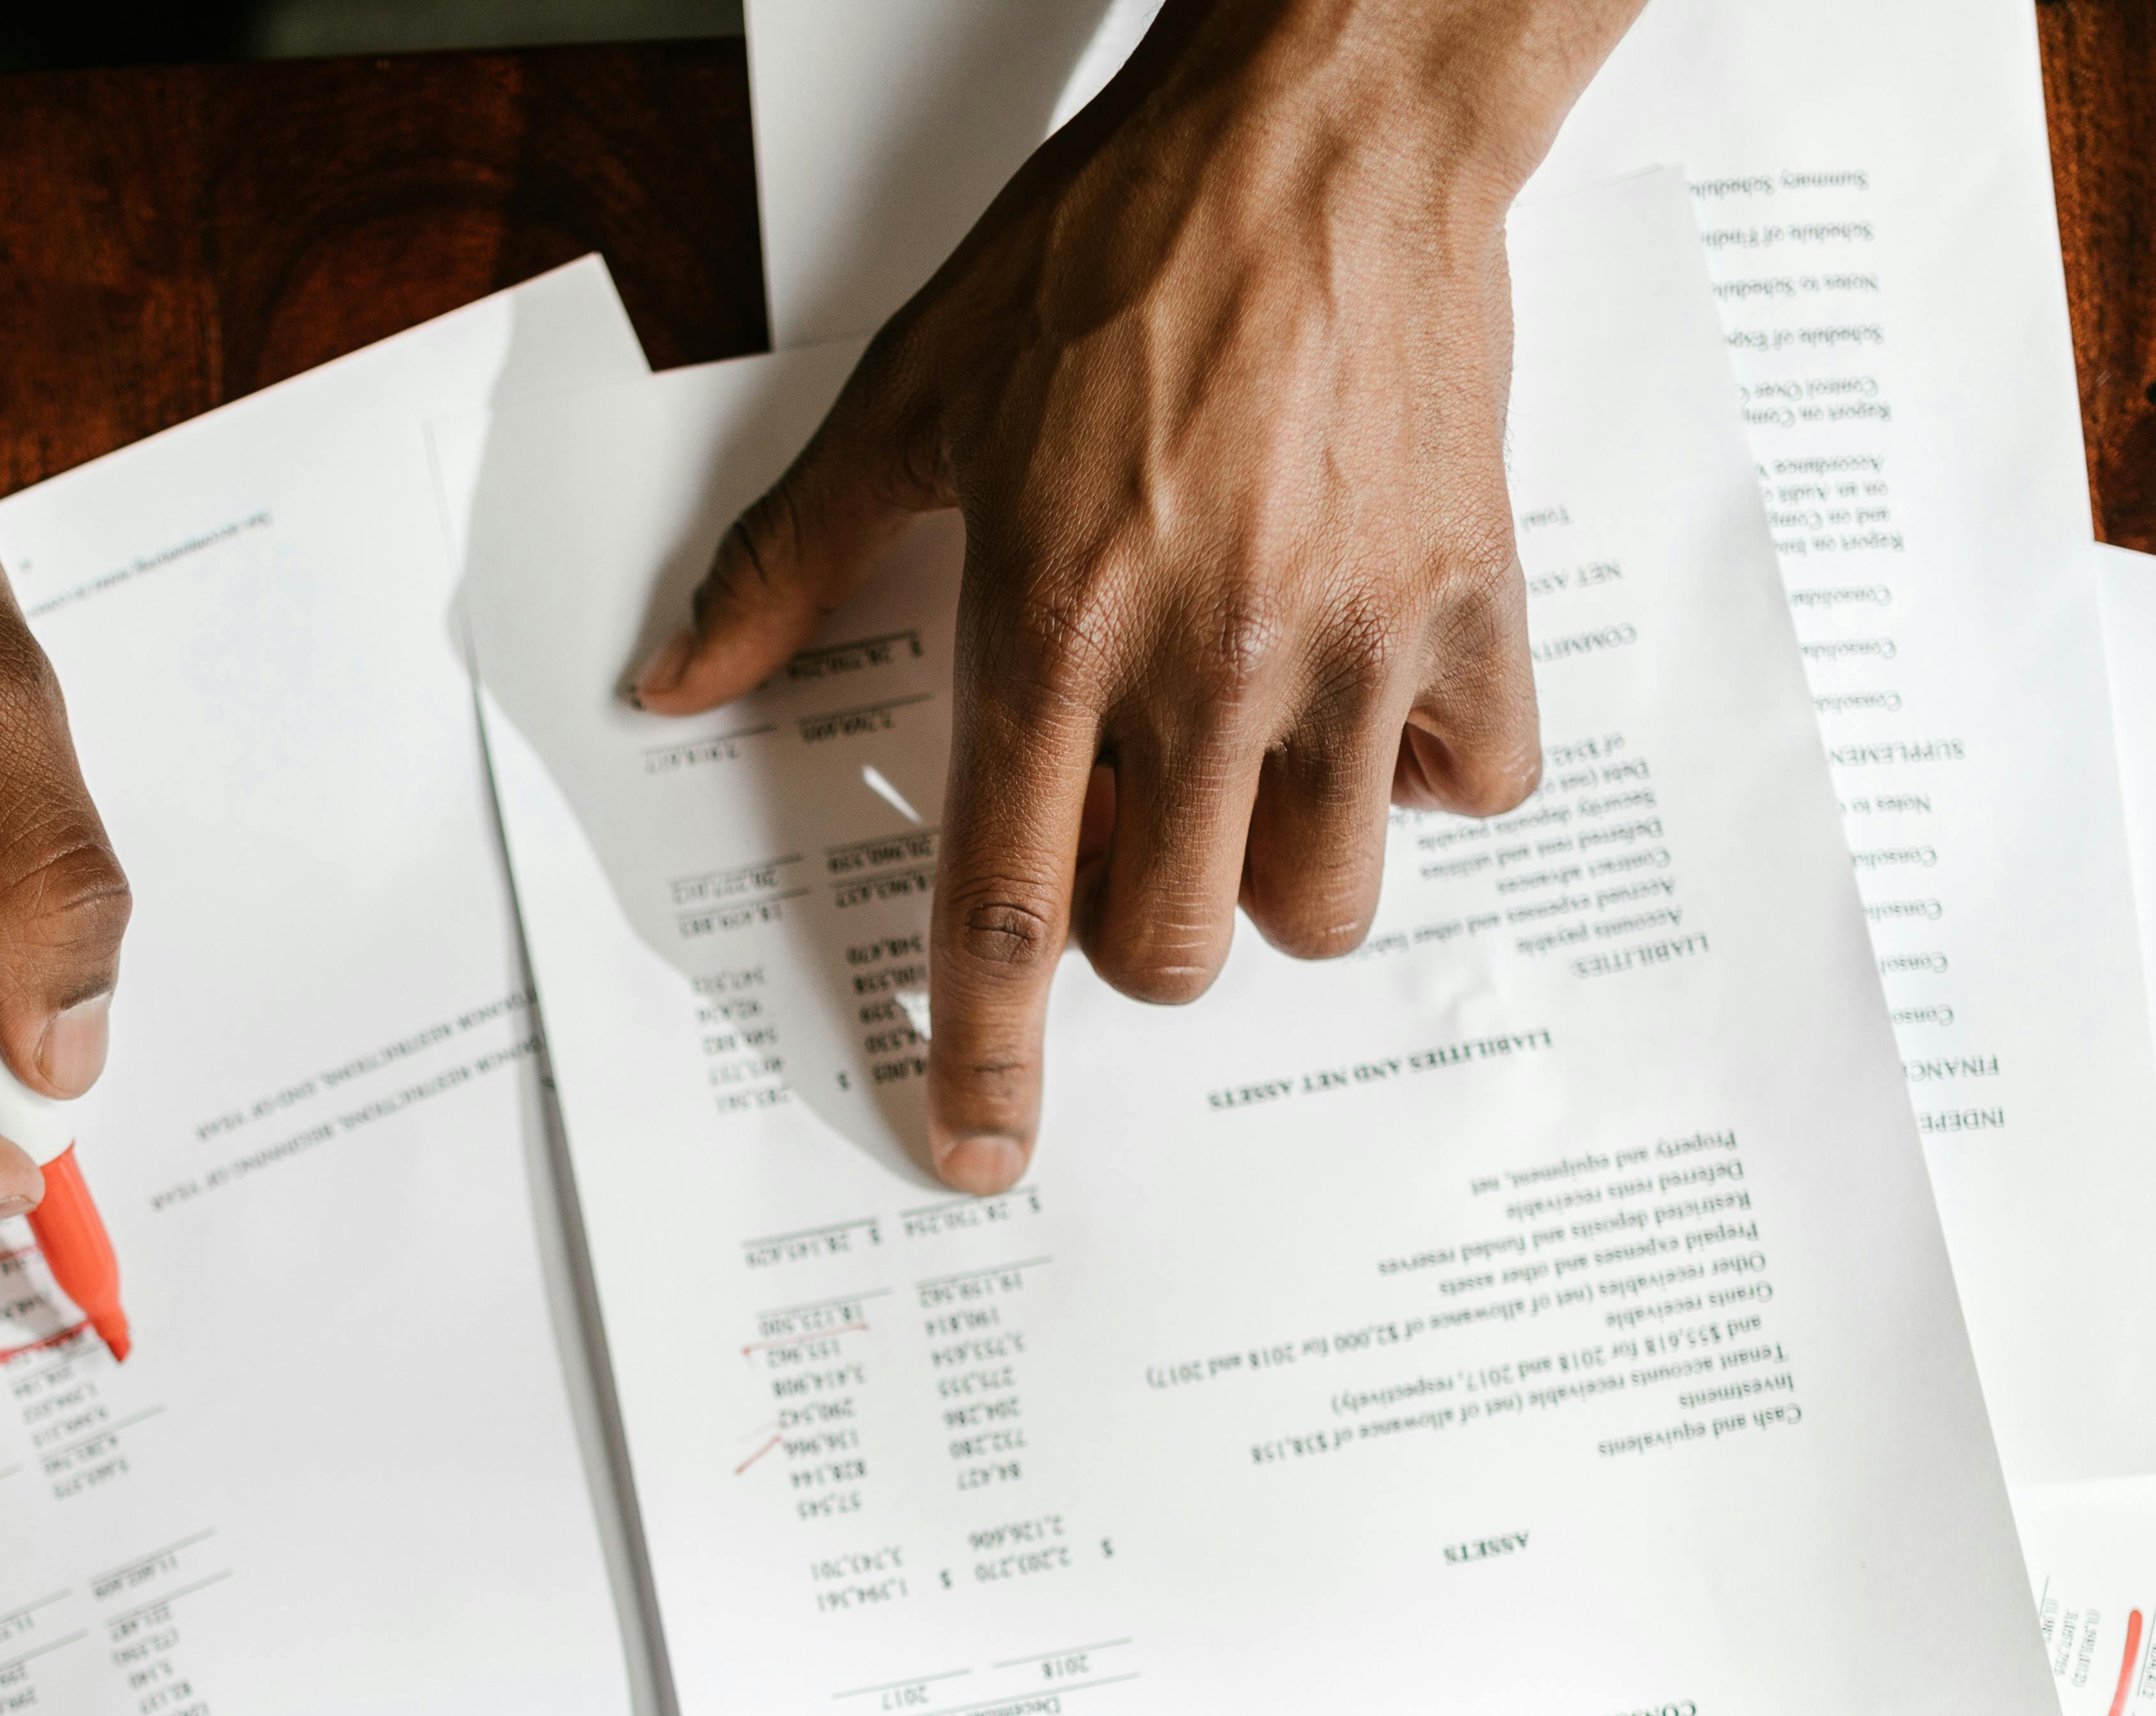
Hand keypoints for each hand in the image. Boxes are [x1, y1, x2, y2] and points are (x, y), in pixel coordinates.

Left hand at [633, 0, 1640, 1193]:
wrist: (1321, 125)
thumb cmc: (1114, 249)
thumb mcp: (910, 395)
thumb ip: (790, 561)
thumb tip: (679, 681)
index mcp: (1049, 624)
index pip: (1003, 907)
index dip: (983, 1055)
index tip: (977, 1150)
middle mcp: (1203, 659)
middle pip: (1171, 945)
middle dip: (1139, 937)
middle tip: (1134, 834)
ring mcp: (1348, 639)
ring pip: (1325, 901)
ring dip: (1277, 875)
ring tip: (1254, 772)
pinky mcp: (1470, 600)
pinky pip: (1476, 786)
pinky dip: (1428, 777)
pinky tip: (1372, 699)